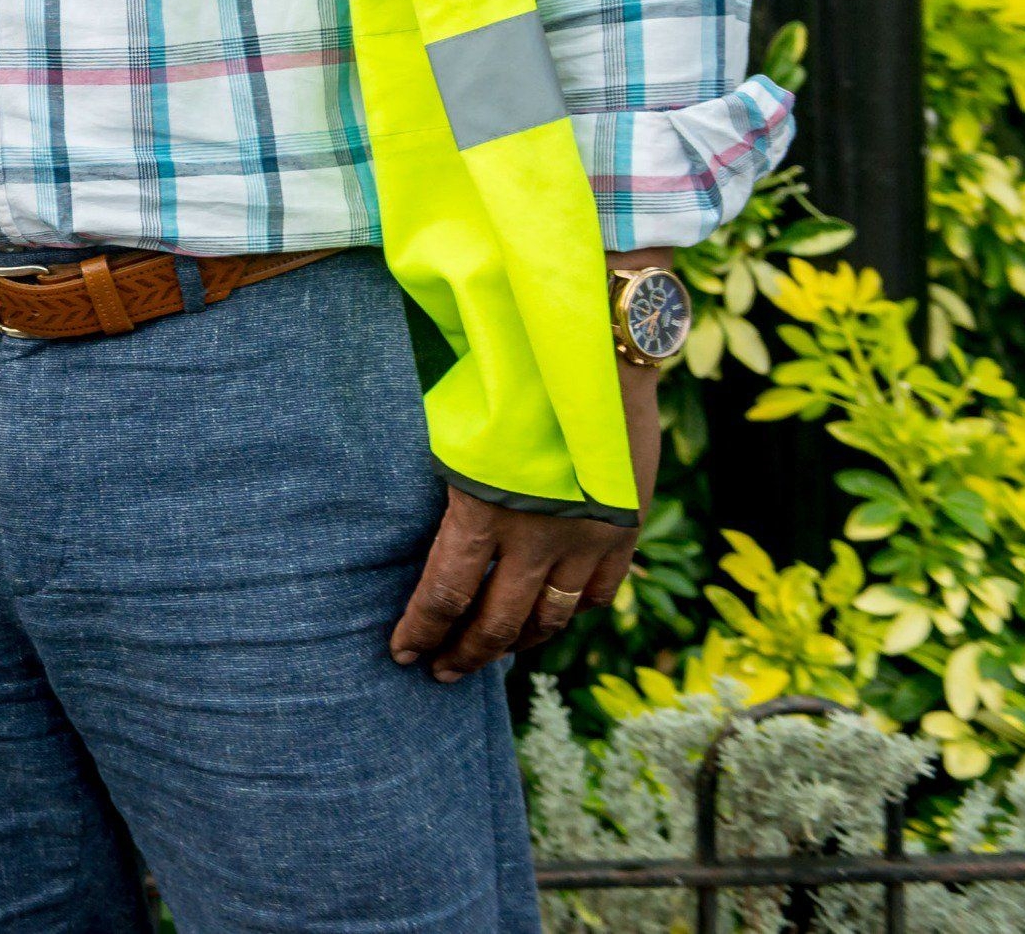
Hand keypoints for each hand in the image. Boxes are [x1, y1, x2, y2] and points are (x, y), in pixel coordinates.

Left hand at [389, 364, 661, 678]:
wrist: (598, 352)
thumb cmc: (511, 377)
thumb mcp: (461, 429)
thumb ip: (450, 485)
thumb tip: (428, 529)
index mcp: (483, 507)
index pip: (445, 594)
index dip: (421, 630)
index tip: (400, 653)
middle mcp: (538, 536)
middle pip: (497, 623)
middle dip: (464, 654)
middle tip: (440, 672)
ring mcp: (587, 539)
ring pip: (550, 619)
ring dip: (517, 644)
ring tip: (492, 656)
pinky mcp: (624, 531)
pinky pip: (598, 594)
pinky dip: (573, 612)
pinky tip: (553, 617)